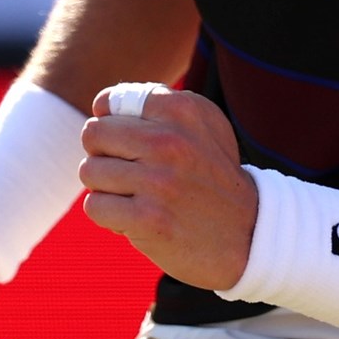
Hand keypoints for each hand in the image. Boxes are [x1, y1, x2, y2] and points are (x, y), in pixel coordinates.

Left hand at [79, 86, 257, 290]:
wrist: (249, 235)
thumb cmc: (214, 175)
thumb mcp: (203, 125)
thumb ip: (159, 103)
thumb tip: (102, 104)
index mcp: (182, 110)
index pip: (108, 102)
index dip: (110, 124)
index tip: (129, 143)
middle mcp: (170, 141)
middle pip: (93, 134)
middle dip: (103, 154)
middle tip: (128, 171)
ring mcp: (159, 181)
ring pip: (89, 171)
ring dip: (105, 187)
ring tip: (135, 195)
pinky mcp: (149, 220)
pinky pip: (95, 206)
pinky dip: (109, 215)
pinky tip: (136, 218)